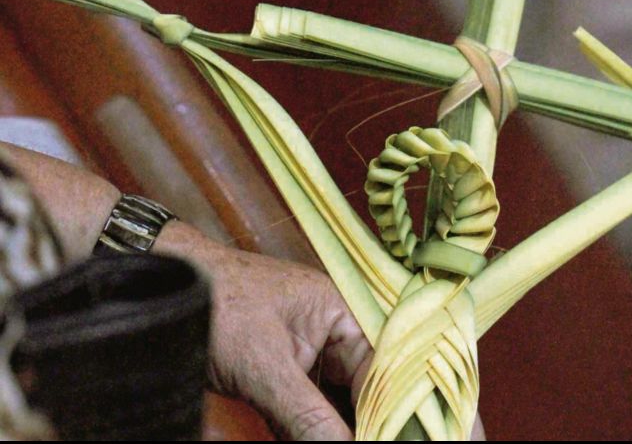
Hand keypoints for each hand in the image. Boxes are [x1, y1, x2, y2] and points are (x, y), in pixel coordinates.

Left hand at [155, 222, 369, 438]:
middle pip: (360, 390)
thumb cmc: (213, 302)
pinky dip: (306, 430)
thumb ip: (306, 412)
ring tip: (336, 438)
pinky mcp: (277, 377)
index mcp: (340, 313)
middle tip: (359, 440)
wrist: (157, 294)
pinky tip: (313, 438)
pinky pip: (304, 410)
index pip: (379, 370)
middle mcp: (328, 335)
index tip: (379, 437)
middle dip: (359, 422)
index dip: (383, 410)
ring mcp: (303, 357)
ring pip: (333, 405)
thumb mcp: (264, 363)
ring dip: (331, 428)